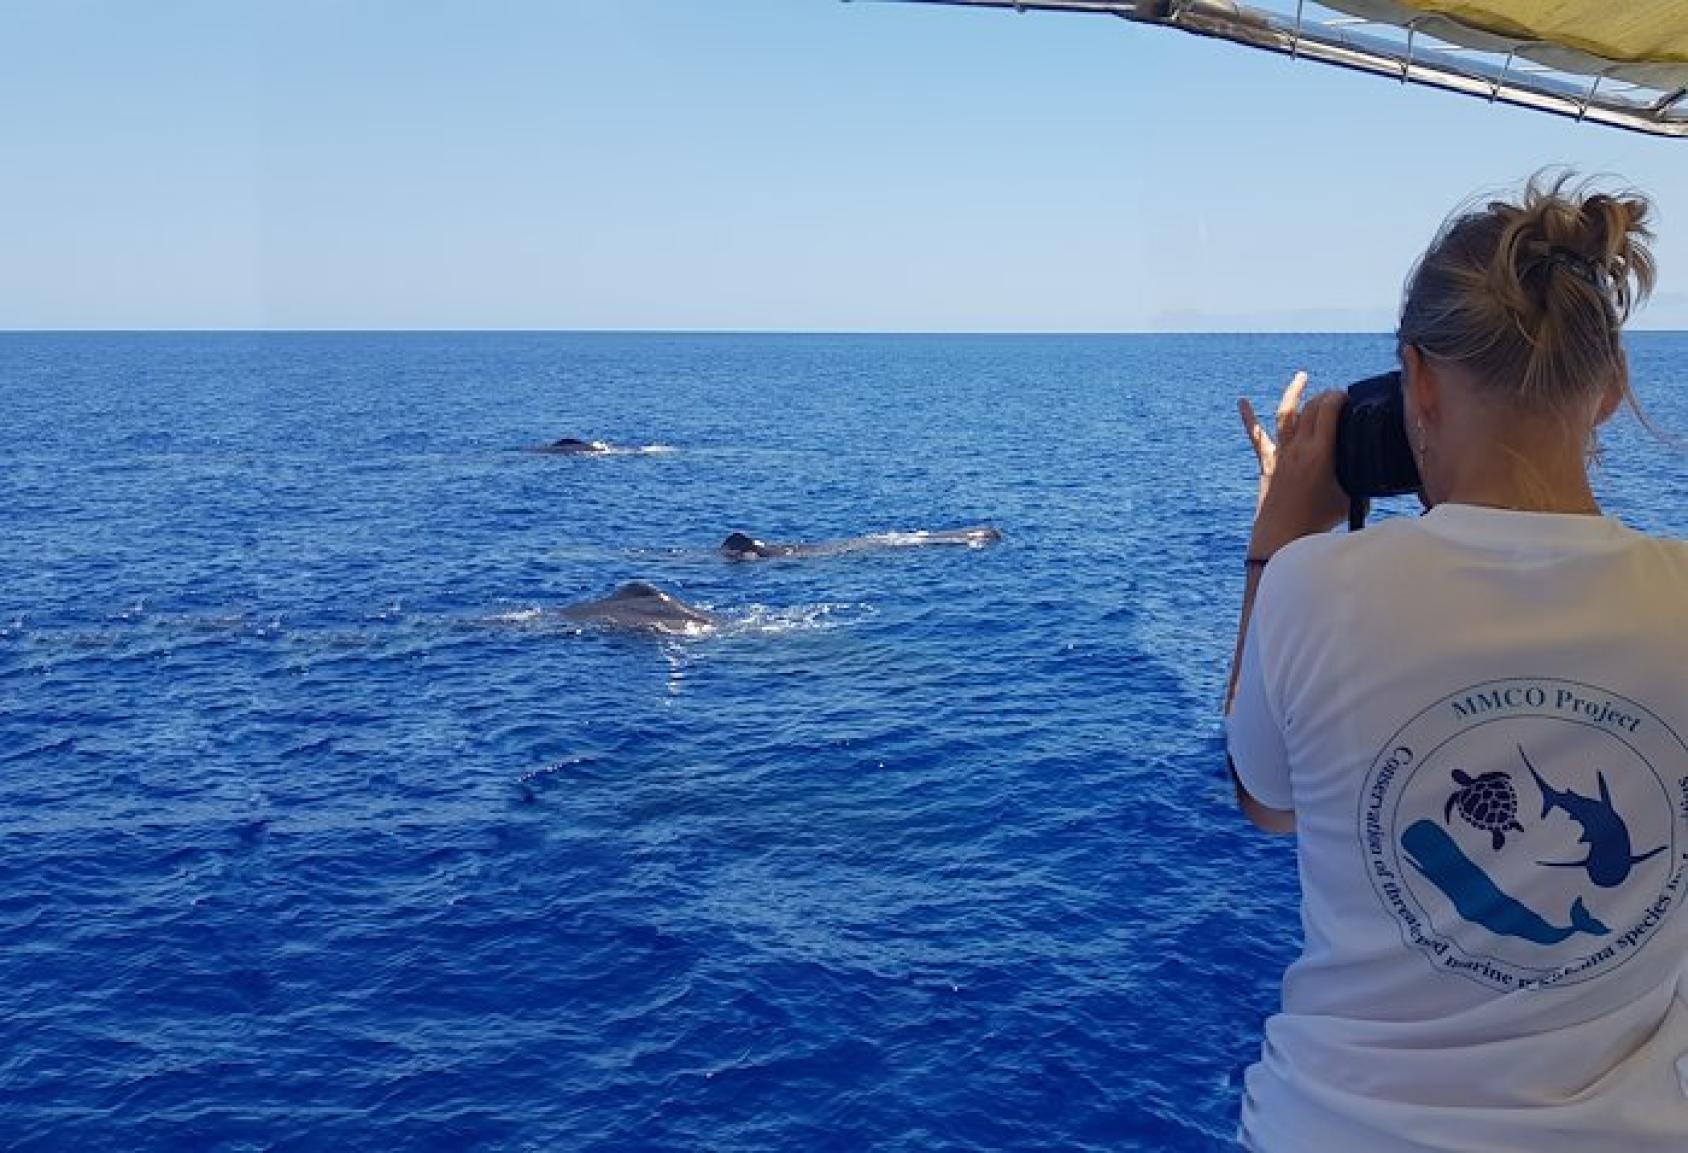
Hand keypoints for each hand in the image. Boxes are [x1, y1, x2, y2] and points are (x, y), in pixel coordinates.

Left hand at [1238, 372, 1350, 559]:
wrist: (1282, 536)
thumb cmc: (1319, 521)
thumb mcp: (1351, 499)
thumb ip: (1365, 482)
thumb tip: (1383, 473)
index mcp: (1320, 452)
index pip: (1329, 411)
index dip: (1338, 397)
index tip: (1349, 396)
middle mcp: (1299, 447)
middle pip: (1311, 409)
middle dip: (1325, 396)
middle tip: (1337, 396)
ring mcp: (1281, 453)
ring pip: (1286, 414)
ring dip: (1294, 392)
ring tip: (1301, 377)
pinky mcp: (1268, 463)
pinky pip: (1256, 436)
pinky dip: (1249, 418)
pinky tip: (1242, 402)